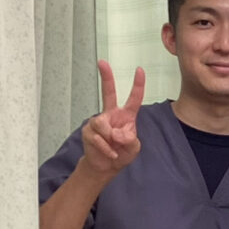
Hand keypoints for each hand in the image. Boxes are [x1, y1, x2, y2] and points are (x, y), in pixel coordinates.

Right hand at [81, 61, 144, 177]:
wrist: (106, 166)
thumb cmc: (122, 153)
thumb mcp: (133, 147)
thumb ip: (130, 139)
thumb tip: (116, 132)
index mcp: (126, 116)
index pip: (133, 98)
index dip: (138, 85)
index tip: (139, 70)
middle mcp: (111, 114)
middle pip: (108, 92)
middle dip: (106, 76)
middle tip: (102, 62)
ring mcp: (98, 122)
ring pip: (103, 124)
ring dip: (111, 139)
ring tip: (114, 147)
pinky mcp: (88, 131)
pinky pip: (98, 138)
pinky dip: (106, 148)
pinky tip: (110, 153)